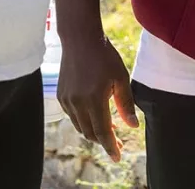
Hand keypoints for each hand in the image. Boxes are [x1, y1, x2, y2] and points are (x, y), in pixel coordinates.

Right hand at [58, 33, 137, 161]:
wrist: (80, 39)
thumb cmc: (104, 56)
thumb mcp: (121, 78)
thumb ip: (126, 104)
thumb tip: (132, 127)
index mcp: (94, 100)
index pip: (103, 132)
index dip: (111, 147)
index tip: (118, 157)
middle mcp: (78, 103)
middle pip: (90, 133)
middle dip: (104, 140)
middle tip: (117, 142)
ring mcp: (67, 100)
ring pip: (80, 126)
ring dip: (93, 131)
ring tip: (108, 127)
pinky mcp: (61, 95)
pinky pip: (73, 116)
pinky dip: (83, 120)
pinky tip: (93, 113)